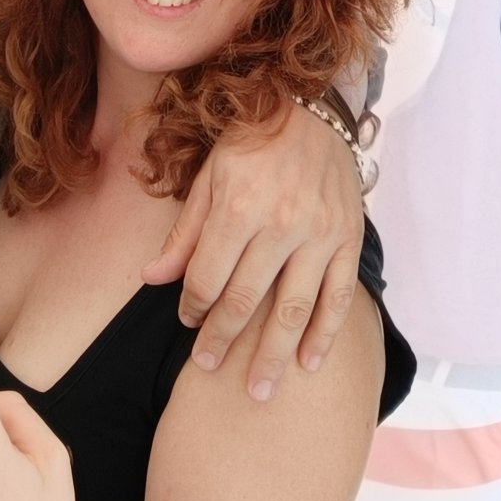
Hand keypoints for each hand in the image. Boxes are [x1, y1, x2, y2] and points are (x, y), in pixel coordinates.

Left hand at [143, 101, 362, 398]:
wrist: (312, 109)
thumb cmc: (251, 141)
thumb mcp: (208, 176)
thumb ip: (184, 232)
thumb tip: (151, 279)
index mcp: (239, 206)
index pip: (208, 277)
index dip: (192, 306)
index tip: (187, 319)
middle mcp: (281, 223)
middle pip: (246, 300)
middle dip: (222, 339)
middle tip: (206, 368)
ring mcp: (320, 234)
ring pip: (293, 309)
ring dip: (273, 355)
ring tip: (257, 391)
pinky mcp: (348, 238)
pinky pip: (338, 296)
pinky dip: (325, 334)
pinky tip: (309, 364)